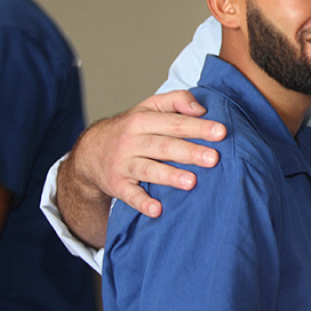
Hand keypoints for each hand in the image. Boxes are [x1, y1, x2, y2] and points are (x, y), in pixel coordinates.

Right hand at [62, 91, 225, 219]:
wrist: (89, 152)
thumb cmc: (131, 128)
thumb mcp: (149, 107)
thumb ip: (176, 100)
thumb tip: (200, 109)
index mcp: (142, 120)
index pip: (175, 123)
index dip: (198, 127)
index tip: (221, 132)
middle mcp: (132, 141)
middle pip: (164, 146)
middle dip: (190, 152)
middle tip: (213, 158)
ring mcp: (123, 164)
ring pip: (148, 170)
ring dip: (170, 176)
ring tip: (192, 182)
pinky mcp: (117, 185)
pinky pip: (129, 196)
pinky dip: (142, 203)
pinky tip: (157, 210)